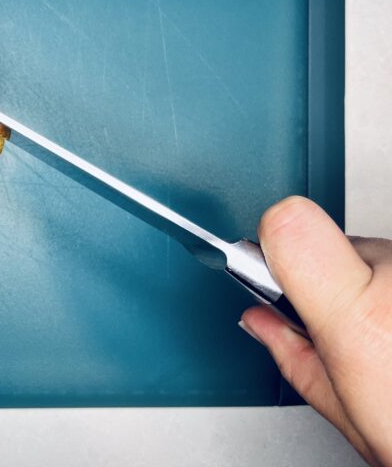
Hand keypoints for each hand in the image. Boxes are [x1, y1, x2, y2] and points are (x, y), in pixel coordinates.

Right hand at [241, 196, 391, 466]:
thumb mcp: (352, 418)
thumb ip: (291, 354)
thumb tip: (260, 320)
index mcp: (360, 317)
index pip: (289, 222)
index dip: (276, 244)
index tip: (278, 271)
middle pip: (346, 243)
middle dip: (342, 281)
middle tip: (362, 338)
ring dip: (390, 290)